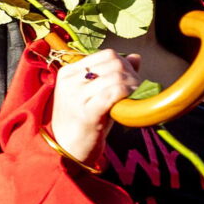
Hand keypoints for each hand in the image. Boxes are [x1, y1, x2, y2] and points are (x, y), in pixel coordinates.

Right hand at [50, 48, 139, 164]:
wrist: (66, 148)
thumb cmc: (83, 121)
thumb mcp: (93, 94)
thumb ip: (111, 74)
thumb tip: (136, 57)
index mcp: (68, 72)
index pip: (106, 55)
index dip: (124, 64)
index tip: (131, 79)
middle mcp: (70, 81)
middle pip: (113, 64)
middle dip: (131, 74)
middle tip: (137, 88)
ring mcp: (76, 96)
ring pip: (116, 77)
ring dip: (133, 85)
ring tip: (136, 96)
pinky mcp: (86, 111)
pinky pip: (114, 92)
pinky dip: (127, 94)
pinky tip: (130, 102)